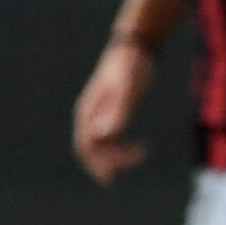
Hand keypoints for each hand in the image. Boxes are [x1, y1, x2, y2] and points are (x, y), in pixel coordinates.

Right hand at [72, 40, 151, 182]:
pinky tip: (138, 149)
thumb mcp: (126, 89)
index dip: (95, 163)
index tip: (111, 176)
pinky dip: (120, 148)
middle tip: (119, 177)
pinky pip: (110, 137)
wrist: (135, 47)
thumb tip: (103, 136)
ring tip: (139, 156)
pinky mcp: (113, 111)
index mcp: (89, 112)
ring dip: (115, 157)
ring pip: (101, 145)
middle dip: (103, 164)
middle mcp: (91, 115)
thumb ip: (116, 111)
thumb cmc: (130, 66)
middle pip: (90, 149)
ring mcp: (101, 114)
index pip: (86, 145)